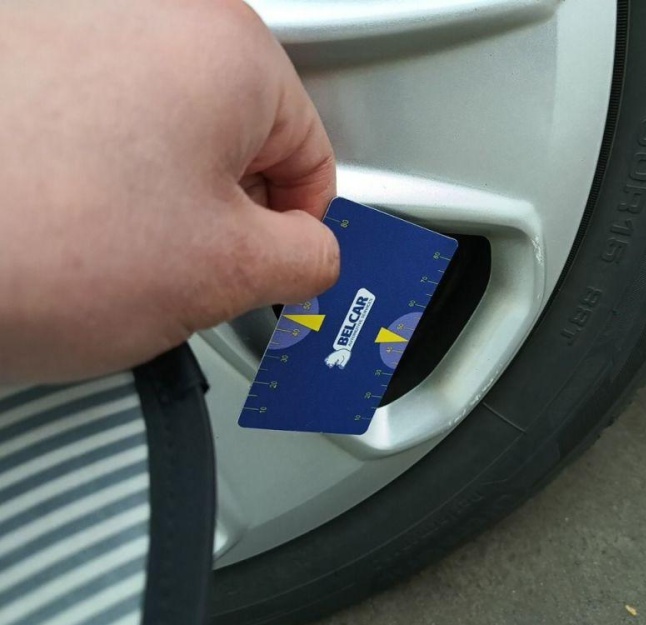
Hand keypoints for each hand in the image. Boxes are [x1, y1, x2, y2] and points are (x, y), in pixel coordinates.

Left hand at [0, 0, 338, 382]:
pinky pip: (93, 116)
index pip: (312, 158)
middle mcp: (149, 9)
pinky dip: (92, 168)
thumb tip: (312, 252)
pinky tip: (58, 211)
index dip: (294, 229)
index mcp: (226, 49)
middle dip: (219, 210)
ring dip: (153, 192)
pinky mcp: (15, 47)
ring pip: (161, 129)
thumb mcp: (222, 273)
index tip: (266, 264)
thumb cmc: (30, 241)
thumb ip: (304, 260)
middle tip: (176, 263)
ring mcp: (71, 17)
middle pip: (235, 136)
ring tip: (101, 241)